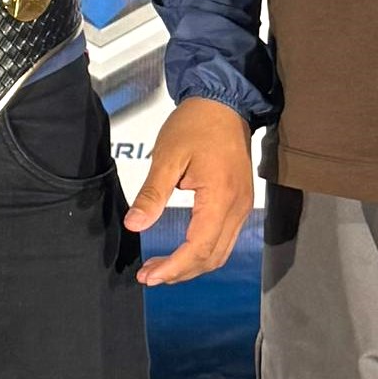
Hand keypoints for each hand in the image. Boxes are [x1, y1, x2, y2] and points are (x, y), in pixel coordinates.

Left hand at [126, 97, 255, 285]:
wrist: (224, 102)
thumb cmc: (195, 125)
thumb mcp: (167, 156)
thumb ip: (152, 194)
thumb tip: (134, 224)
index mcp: (220, 198)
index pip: (198, 248)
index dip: (174, 267)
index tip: (149, 276)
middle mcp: (238, 208)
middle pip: (212, 257)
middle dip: (181, 272)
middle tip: (150, 275)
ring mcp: (243, 206)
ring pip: (221, 252)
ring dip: (192, 265)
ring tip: (162, 268)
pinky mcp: (241, 202)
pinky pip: (225, 238)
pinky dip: (204, 251)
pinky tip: (182, 250)